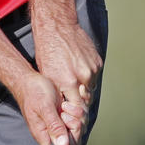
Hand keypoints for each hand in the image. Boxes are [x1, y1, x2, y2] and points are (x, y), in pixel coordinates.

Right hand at [15, 69, 74, 144]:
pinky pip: (78, 119)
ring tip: (65, 105)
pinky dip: (78, 110)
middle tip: (65, 111)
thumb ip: (54, 126)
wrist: (30, 80)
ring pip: (78, 129)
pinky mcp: (63, 117)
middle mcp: (52, 133)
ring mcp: (59, 125)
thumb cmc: (33, 92)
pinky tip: (69, 103)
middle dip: (75, 125)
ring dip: (77, 116)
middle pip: (74, 141)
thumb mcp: (44, 107)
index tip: (67, 124)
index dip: (70, 142)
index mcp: (44, 135)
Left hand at [33, 21, 101, 144]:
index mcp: (68, 82)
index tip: (72, 117)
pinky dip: (88, 77)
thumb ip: (58, 93)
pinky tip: (79, 72)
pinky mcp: (98, 61)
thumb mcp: (47, 76)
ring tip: (75, 86)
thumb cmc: (47, 51)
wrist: (58, 27)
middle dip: (81, 104)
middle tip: (74, 104)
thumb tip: (64, 109)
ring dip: (84, 90)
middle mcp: (83, 76)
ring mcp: (92, 68)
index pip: (77, 108)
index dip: (75, 114)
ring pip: (91, 88)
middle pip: (87, 100)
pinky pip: (95, 76)